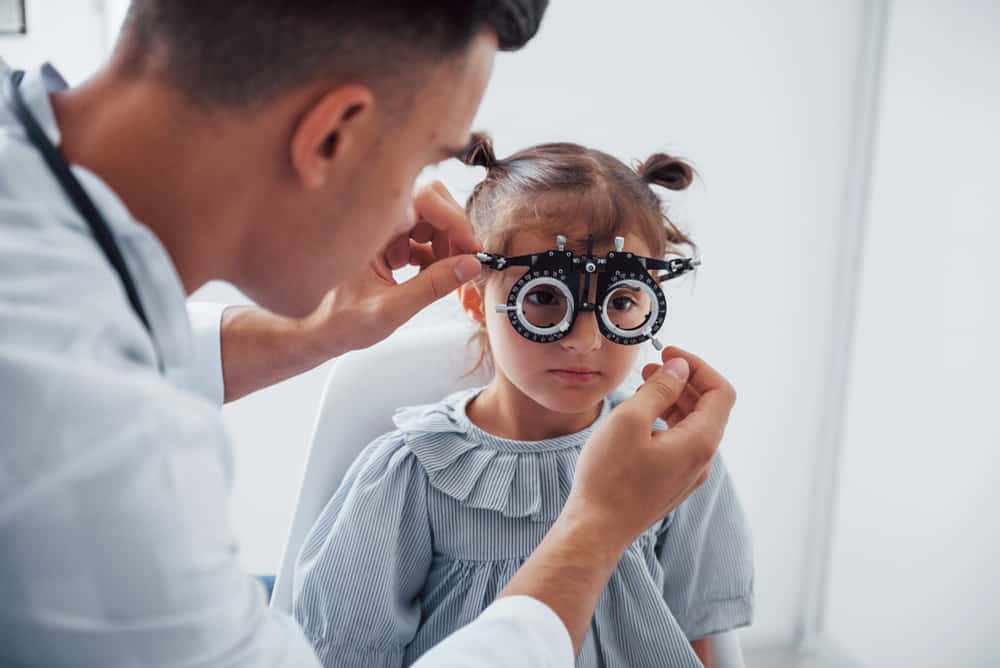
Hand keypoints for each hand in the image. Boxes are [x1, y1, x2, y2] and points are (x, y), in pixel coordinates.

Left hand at [300, 180, 482, 358]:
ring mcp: (384, 230)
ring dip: (446, 244)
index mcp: (371, 228)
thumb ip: (433, 286)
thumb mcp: (391, 309)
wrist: (320, 331)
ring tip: (444, 274)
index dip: (454, 220)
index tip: (471, 249)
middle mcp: (377, 221)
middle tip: (465, 260)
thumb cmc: (342, 321)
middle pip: (431, 202)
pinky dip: (435, 255)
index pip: (424, 200)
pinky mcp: (389, 243)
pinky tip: (430, 276)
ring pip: (430, 219)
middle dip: (453, 230)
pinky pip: (422, 237)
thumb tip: (471, 265)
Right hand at [566, 347, 736, 549]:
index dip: (698, 366)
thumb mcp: (631, 420)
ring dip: (673, 400)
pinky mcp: (671, 483)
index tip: (669, 354)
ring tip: (642, 387)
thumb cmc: (608, 477)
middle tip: (651, 366)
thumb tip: (680, 368)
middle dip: (683, 381)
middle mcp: (701, 460)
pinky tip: (639, 418)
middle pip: (708, 408)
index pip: (721, 391)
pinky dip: (666, 421)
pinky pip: (679, 443)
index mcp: (700, 442)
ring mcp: (688, 474)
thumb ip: (660, 389)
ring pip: (693, 426)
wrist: (596, 529)